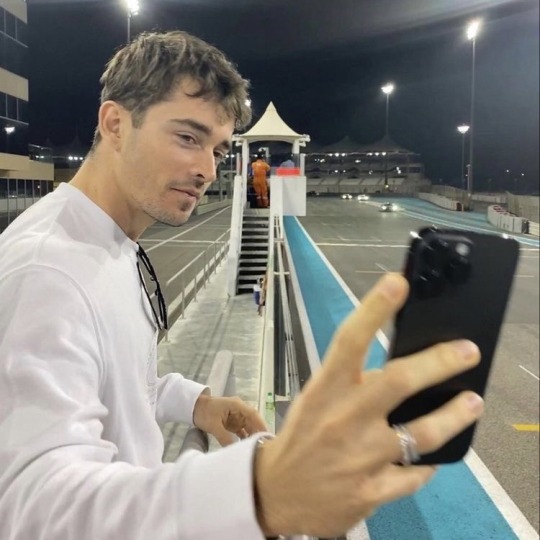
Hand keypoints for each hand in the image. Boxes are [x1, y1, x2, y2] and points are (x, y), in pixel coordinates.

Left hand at [193, 394, 267, 445]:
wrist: (193, 408)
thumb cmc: (204, 412)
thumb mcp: (214, 425)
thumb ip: (225, 437)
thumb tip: (235, 450)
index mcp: (237, 405)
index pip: (253, 415)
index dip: (261, 425)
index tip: (267, 437)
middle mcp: (240, 411)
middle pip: (253, 422)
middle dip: (259, 433)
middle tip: (266, 447)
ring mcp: (237, 417)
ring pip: (249, 428)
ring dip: (253, 437)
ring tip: (259, 449)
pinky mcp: (233, 424)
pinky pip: (242, 431)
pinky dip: (245, 439)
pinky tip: (248, 448)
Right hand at [254, 273, 483, 536]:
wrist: (277, 493)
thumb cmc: (301, 437)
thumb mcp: (316, 400)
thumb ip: (351, 383)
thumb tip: (401, 364)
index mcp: (325, 389)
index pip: (350, 340)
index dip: (374, 309)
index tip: (398, 283)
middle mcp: (344, 417)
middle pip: (398, 381)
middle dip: (438, 362)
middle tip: (467, 350)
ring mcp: (360, 456)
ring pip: (420, 433)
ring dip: (452, 416)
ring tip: (471, 402)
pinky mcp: (372, 491)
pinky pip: (414, 474)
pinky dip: (426, 464)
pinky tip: (432, 457)